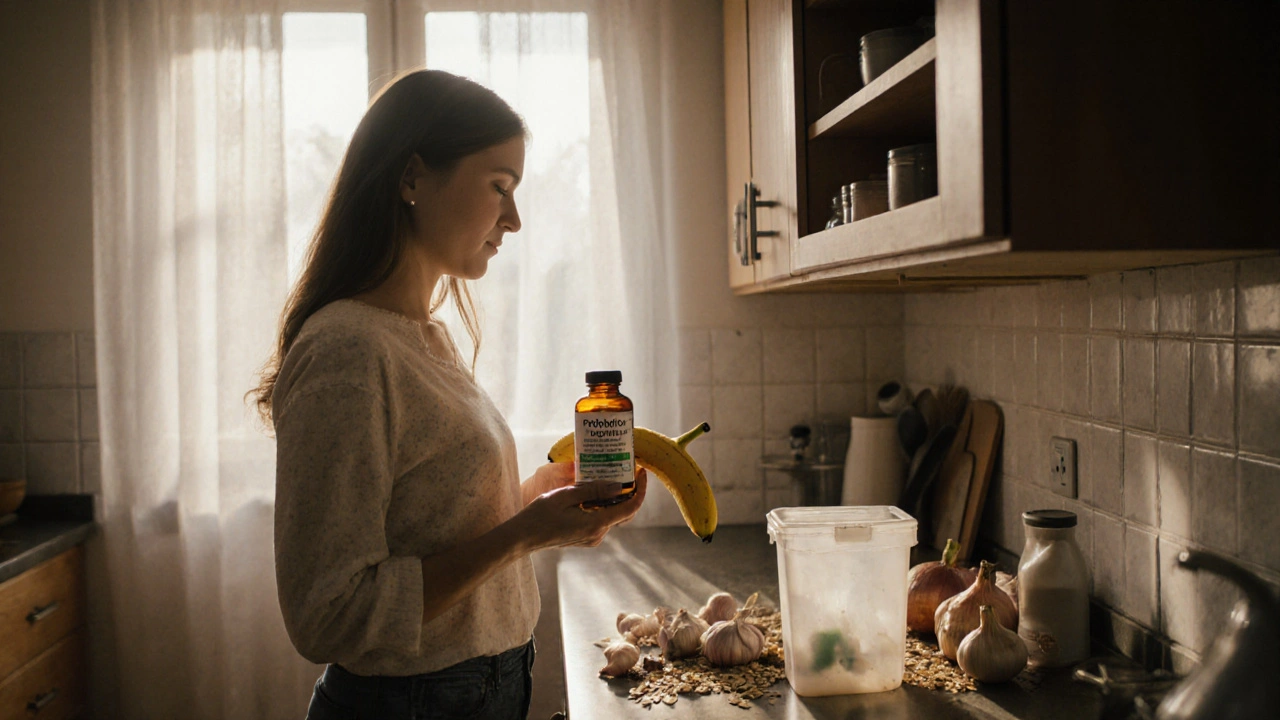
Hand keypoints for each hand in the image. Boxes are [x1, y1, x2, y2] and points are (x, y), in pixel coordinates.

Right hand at [516, 467, 647, 550]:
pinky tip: (595, 491)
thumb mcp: (566, 495)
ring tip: (610, 476)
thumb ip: (594, 490)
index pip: (630, 508)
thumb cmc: (541, 514)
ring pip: (612, 515)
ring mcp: (592, 538)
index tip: (642, 473)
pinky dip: (603, 505)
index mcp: (597, 524)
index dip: (641, 490)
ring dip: (614, 497)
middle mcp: (598, 534)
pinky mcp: (585, 537)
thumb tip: (619, 486)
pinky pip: (601, 519)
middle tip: (628, 471)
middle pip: (624, 512)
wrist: (523, 536)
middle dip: (629, 492)